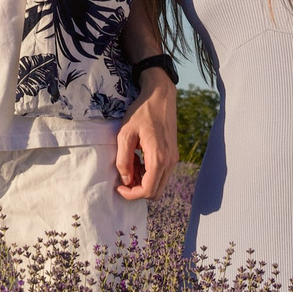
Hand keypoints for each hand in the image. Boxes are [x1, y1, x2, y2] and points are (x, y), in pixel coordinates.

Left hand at [113, 69, 179, 199]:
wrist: (160, 97)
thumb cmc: (141, 112)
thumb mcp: (125, 134)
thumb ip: (124, 160)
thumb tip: (126, 180)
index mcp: (158, 158)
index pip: (148, 190)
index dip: (131, 194)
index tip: (119, 187)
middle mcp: (170, 162)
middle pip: (155, 193)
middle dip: (138, 191)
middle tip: (124, 177)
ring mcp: (173, 159)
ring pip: (159, 185)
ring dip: (144, 182)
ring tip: (131, 165)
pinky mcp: (173, 155)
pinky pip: (162, 175)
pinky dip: (150, 175)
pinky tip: (139, 160)